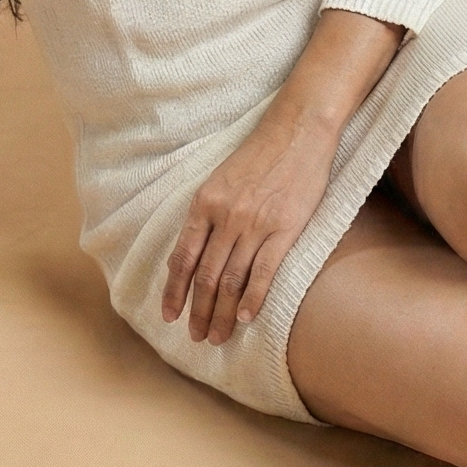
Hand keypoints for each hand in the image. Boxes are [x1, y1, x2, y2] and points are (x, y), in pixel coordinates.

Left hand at [162, 109, 336, 345]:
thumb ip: (206, 214)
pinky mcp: (285, 228)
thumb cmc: (259, 154)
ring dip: (222, 313)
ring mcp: (255, 223)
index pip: (182, 257)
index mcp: (205, 203)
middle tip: (196, 337)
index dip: (174, 291)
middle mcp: (225, 216)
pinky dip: (253, 298)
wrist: (298, 130)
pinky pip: (264, 271)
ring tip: (218, 336)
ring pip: (231, 280)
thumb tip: (191, 252)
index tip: (169, 316)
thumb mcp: (220, 179)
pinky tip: (245, 318)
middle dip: (198, 311)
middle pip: (205, 275)